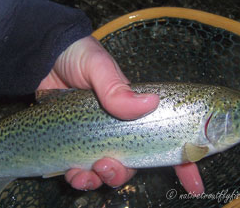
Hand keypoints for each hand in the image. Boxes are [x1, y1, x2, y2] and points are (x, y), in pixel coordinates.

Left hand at [37, 35, 203, 193]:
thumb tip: (150, 103)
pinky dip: (81, 179)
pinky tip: (73, 172)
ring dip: (101, 179)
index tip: (194, 183)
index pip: (165, 138)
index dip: (183, 161)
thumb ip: (118, 87)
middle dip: (124, 173)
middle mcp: (119, 129)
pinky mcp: (76, 145)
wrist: (44, 60)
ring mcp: (97, 139)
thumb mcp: (98, 66)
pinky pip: (83, 171)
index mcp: (134, 111)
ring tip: (88, 171)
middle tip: (109, 165)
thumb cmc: (78, 57)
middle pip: (133, 163)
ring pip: (109, 171)